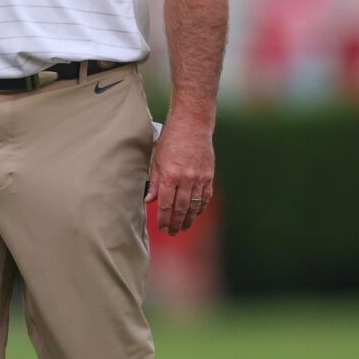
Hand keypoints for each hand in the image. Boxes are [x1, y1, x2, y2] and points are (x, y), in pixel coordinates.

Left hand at [147, 115, 213, 234]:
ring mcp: (199, 178)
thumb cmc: (171, 140)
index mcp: (169, 176)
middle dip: (176, 223)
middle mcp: (185, 179)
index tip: (162, 228)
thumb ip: (153, 182)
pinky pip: (205, 197)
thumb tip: (148, 200)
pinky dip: (201, 207)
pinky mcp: (209, 175)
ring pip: (194, 206)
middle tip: (172, 232)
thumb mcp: (156, 159)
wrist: (192, 125)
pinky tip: (197, 213)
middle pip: (181, 209)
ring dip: (189, 219)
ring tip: (184, 227)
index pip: (165, 205)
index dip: (163, 219)